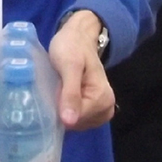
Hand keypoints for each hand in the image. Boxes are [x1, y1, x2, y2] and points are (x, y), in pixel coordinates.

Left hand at [48, 9, 115, 130]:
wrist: (78, 37)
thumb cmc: (72, 47)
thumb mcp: (69, 66)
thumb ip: (70, 93)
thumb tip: (69, 122)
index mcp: (103, 99)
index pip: (76, 120)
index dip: (60, 108)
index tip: (54, 89)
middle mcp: (106, 109)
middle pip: (76, 124)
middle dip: (61, 109)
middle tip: (56, 86)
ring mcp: (100, 111)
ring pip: (74, 123)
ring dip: (62, 109)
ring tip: (58, 89)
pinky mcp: (91, 110)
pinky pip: (75, 119)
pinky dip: (65, 110)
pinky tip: (61, 95)